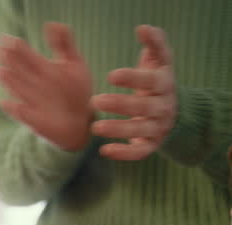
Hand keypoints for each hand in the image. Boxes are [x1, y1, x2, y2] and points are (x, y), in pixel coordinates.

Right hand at [0, 22, 92, 151]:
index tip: (5, 38)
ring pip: (15, 87)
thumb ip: (64, 43)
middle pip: (17, 69)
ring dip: (6, 80)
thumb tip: (51, 24)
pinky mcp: (32, 118)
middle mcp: (33, 84)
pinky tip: (4, 103)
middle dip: (8, 59)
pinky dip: (12, 108)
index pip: (24, 55)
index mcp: (41, 69)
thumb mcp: (74, 63)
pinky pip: (20, 112)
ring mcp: (30, 101)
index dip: (15, 46)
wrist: (79, 121)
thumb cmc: (76, 91)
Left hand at [91, 25, 175, 160]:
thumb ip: (154, 43)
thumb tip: (143, 28)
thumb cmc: (157, 80)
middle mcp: (164, 107)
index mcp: (165, 84)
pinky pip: (141, 152)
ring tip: (95, 127)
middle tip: (94, 100)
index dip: (133, 78)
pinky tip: (104, 151)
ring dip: (118, 130)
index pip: (151, 81)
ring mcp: (158, 127)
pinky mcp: (152, 144)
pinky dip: (124, 154)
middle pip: (144, 108)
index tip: (111, 75)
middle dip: (120, 105)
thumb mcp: (159, 60)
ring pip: (141, 131)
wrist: (172, 109)